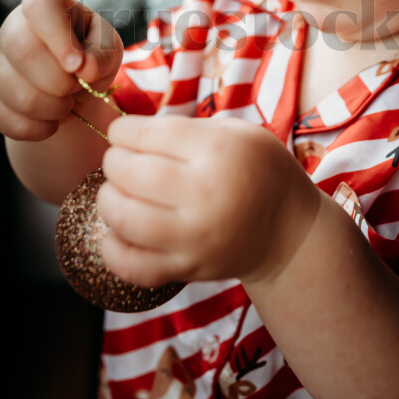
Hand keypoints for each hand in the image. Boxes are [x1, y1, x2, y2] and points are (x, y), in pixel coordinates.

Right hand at [0, 0, 122, 141]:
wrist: (72, 88)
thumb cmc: (91, 57)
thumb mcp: (108, 49)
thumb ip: (102, 54)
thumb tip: (85, 68)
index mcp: (45, 5)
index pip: (40, 6)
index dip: (58, 37)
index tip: (77, 65)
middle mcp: (12, 27)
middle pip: (24, 52)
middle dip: (60, 82)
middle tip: (76, 88)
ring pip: (17, 93)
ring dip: (54, 108)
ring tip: (67, 102)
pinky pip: (8, 119)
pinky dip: (39, 128)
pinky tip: (52, 120)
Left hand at [97, 115, 320, 286]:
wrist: (290, 232)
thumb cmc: (259, 172)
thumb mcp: (238, 133)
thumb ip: (186, 129)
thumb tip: (128, 133)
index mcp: (219, 150)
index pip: (148, 134)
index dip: (122, 131)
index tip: (119, 133)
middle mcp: (206, 194)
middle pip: (131, 173)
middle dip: (113, 161)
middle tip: (118, 160)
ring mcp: (196, 237)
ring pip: (125, 218)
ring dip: (108, 200)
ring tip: (116, 192)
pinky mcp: (188, 269)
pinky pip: (133, 265)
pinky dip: (112, 249)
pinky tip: (117, 232)